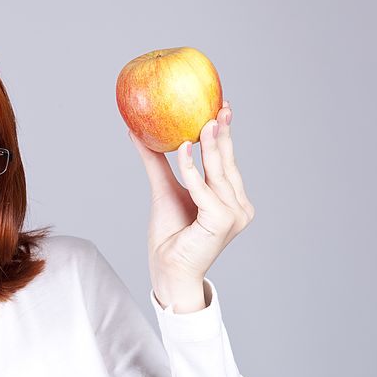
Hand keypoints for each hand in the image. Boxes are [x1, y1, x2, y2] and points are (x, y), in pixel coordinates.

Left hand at [128, 101, 255, 307]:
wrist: (167, 269)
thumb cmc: (169, 236)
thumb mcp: (163, 189)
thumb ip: (156, 162)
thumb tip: (137, 132)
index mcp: (231, 200)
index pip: (227, 162)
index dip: (225, 135)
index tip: (222, 107)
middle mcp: (238, 207)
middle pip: (227, 164)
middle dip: (223, 134)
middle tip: (219, 107)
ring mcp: (234, 215)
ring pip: (218, 173)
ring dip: (209, 147)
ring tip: (202, 122)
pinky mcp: (222, 221)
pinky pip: (204, 189)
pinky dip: (191, 170)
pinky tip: (182, 149)